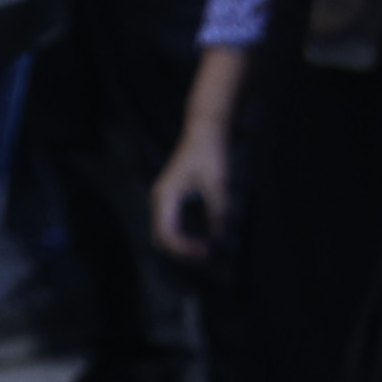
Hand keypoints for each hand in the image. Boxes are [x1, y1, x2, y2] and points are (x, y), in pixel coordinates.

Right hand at [150, 126, 230, 260]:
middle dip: (181, 249)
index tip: (206, 251)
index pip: (166, 234)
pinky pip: (175, 222)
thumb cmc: (210, 152)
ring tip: (205, 248)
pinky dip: (186, 233)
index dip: (183, 248)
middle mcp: (161, 199)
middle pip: (162, 236)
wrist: (206, 127)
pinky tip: (204, 235)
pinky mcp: (174, 195)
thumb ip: (218, 211)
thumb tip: (220, 237)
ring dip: (183, 242)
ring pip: (167, 230)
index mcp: (165, 197)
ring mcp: (165, 198)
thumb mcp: (217, 183)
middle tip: (206, 254)